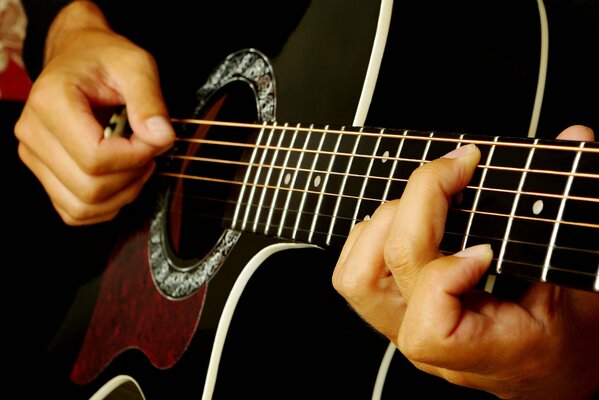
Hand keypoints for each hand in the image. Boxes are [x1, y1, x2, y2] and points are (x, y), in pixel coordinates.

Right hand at [14, 1, 174, 224]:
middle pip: (89, 188)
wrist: (80, 57)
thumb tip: (161, 137)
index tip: (155, 138)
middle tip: (150, 149)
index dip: (136, 156)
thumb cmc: (104, 59)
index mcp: (51, 102)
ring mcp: (34, 156)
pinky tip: (123, 179)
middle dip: (132, 176)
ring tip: (138, 163)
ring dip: (122, 194)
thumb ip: (150, 100)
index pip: (95, 158)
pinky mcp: (44, 173)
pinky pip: (75, 211)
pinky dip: (106, 205)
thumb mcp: (136, 65)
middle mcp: (33, 133)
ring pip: (82, 207)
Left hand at [332, 125, 598, 398]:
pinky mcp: (392, 313)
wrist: (553, 369)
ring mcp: (404, 328)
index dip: (448, 273)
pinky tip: (407, 217)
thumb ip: (573, 213)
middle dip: (416, 204)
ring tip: (426, 198)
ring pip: (355, 276)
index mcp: (482, 351)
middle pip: (383, 273)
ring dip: (384, 220)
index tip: (487, 247)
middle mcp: (430, 344)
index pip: (429, 325)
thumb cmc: (570, 337)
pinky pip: (355, 273)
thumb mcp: (581, 282)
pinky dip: (371, 234)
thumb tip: (575, 137)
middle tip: (456, 172)